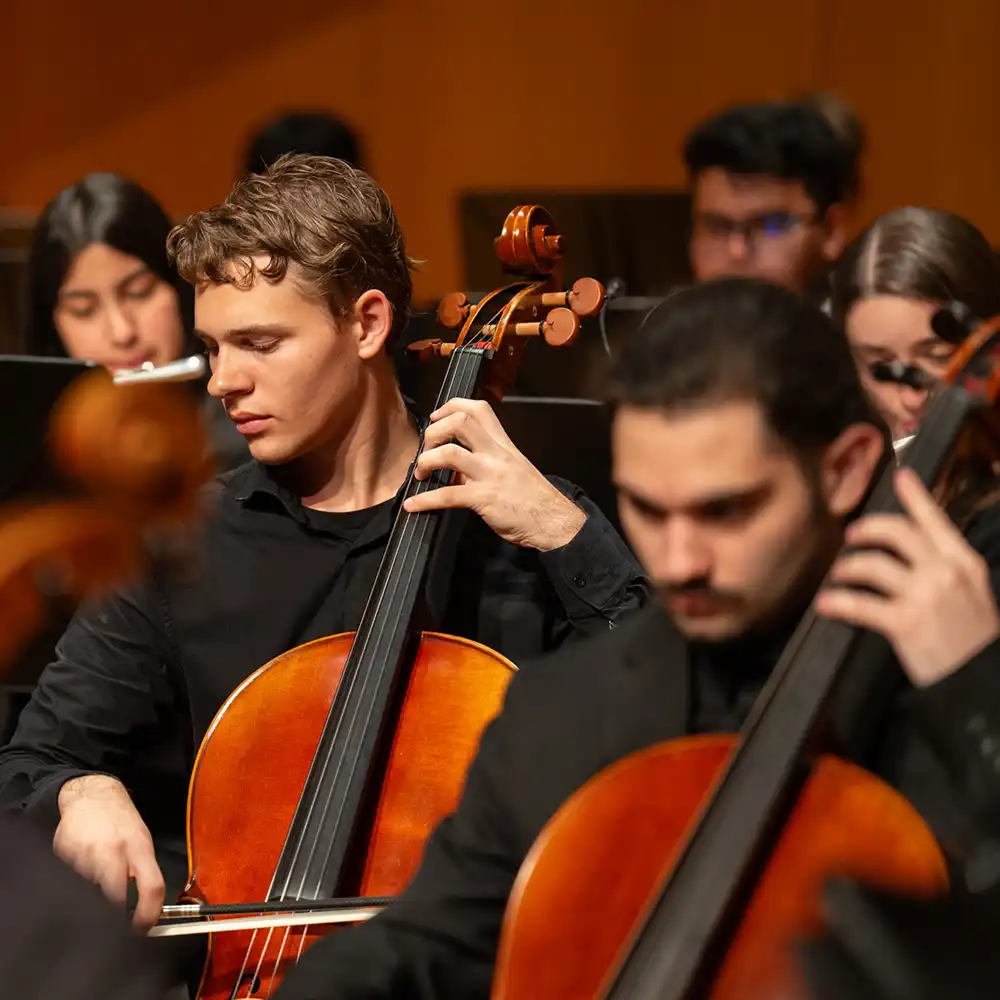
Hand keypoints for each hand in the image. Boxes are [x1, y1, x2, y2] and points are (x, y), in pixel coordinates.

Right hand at [55, 775, 164, 929]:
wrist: (93, 796)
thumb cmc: (121, 821)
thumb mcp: (141, 841)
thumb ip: (143, 872)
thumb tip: (144, 909)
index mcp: (139, 848)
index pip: (152, 888)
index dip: (148, 915)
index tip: (141, 929)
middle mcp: (114, 851)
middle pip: (114, 897)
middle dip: (113, 915)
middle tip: (112, 919)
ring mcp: (87, 854)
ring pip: (88, 893)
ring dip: (91, 896)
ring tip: (94, 880)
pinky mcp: (64, 856)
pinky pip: (69, 882)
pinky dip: (74, 884)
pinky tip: (80, 869)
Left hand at [402, 398, 586, 549]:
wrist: (553, 520)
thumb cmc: (532, 497)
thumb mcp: (512, 468)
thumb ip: (485, 462)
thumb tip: (455, 467)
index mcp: (502, 444)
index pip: (478, 409)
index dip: (452, 407)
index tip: (436, 418)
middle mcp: (496, 453)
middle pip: (460, 422)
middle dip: (434, 432)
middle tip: (426, 449)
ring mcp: (490, 474)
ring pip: (449, 453)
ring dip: (426, 461)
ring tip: (420, 475)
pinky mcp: (484, 498)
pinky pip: (448, 495)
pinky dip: (425, 500)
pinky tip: (413, 505)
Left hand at [815, 467, 999, 686]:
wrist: (981, 683)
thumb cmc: (973, 643)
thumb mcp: (974, 597)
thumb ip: (949, 572)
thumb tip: (917, 555)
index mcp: (966, 565)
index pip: (936, 522)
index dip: (916, 497)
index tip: (901, 476)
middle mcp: (946, 573)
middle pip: (897, 533)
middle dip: (868, 529)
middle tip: (852, 537)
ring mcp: (926, 596)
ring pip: (872, 564)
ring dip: (848, 567)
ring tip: (840, 575)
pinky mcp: (905, 623)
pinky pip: (859, 604)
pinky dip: (837, 602)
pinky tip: (827, 605)